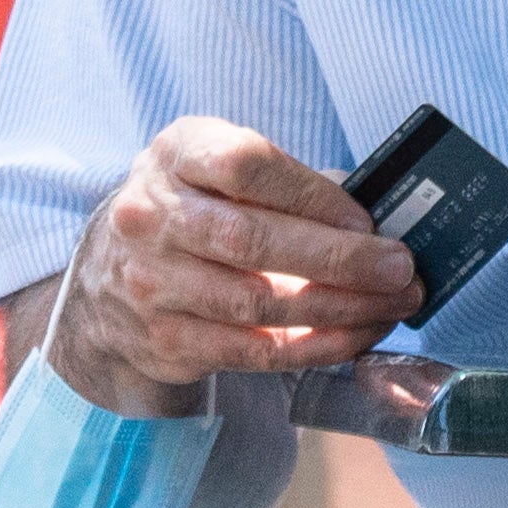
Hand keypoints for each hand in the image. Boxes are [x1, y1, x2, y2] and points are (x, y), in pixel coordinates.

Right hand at [45, 119, 413, 420]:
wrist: (107, 274)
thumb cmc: (192, 210)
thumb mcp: (219, 169)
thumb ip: (288, 184)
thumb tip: (377, 219)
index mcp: (176, 155)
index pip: (245, 165)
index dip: (313, 194)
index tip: (367, 218)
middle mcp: (152, 216)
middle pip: (252, 240)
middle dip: (340, 259)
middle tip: (399, 270)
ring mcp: (152, 283)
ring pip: (257, 304)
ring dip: (340, 309)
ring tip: (391, 305)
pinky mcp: (166, 340)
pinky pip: (253, 352)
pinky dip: (315, 347)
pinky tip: (355, 337)